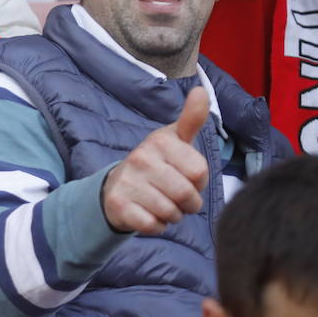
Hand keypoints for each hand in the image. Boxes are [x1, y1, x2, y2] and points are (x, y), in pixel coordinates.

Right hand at [101, 87, 209, 234]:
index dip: (199, 181)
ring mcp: (127, 182)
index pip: (200, 172)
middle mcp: (140, 158)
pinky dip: (157, 226)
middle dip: (189, 203)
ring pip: (171, 212)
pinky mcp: (119, 205)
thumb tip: (200, 90)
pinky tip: (148, 214)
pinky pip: (153, 225)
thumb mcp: (174, 140)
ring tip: (163, 205)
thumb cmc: (157, 164)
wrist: (116, 188)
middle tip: (177, 198)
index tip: (186, 176)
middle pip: (186, 194)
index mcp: (159, 141)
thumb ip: (191, 119)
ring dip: (173, 215)